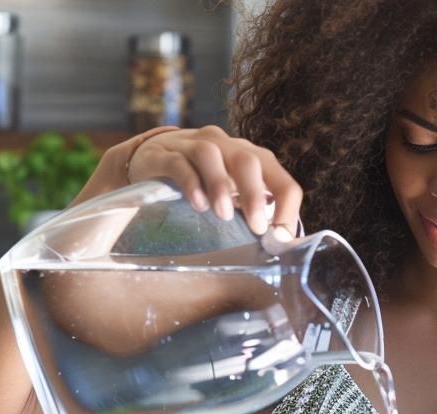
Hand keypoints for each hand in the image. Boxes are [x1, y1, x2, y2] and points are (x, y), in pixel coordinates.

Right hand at [125, 125, 302, 241]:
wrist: (151, 158)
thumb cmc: (200, 182)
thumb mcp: (229, 195)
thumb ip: (250, 212)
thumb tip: (279, 244)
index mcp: (247, 156)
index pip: (277, 175)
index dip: (286, 204)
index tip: (282, 236)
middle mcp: (223, 145)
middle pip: (247, 160)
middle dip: (255, 194)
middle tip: (257, 228)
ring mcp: (191, 146)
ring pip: (210, 155)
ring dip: (220, 185)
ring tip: (223, 215)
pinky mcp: (163, 154)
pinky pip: (178, 162)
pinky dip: (190, 182)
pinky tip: (197, 203)